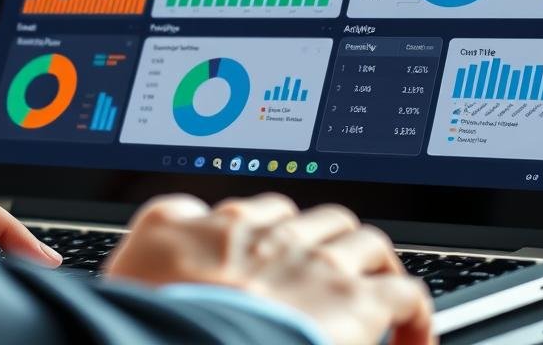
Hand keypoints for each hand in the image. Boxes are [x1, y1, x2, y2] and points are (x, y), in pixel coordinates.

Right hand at [105, 193, 433, 344]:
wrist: (179, 344)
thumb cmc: (150, 323)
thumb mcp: (127, 263)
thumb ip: (159, 228)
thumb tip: (168, 226)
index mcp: (208, 227)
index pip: (249, 211)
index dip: (267, 233)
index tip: (271, 254)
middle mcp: (266, 236)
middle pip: (315, 219)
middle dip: (327, 243)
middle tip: (328, 278)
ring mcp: (312, 264)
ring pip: (364, 243)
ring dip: (371, 267)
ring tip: (374, 298)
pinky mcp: (354, 303)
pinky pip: (406, 293)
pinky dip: (416, 315)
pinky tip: (413, 339)